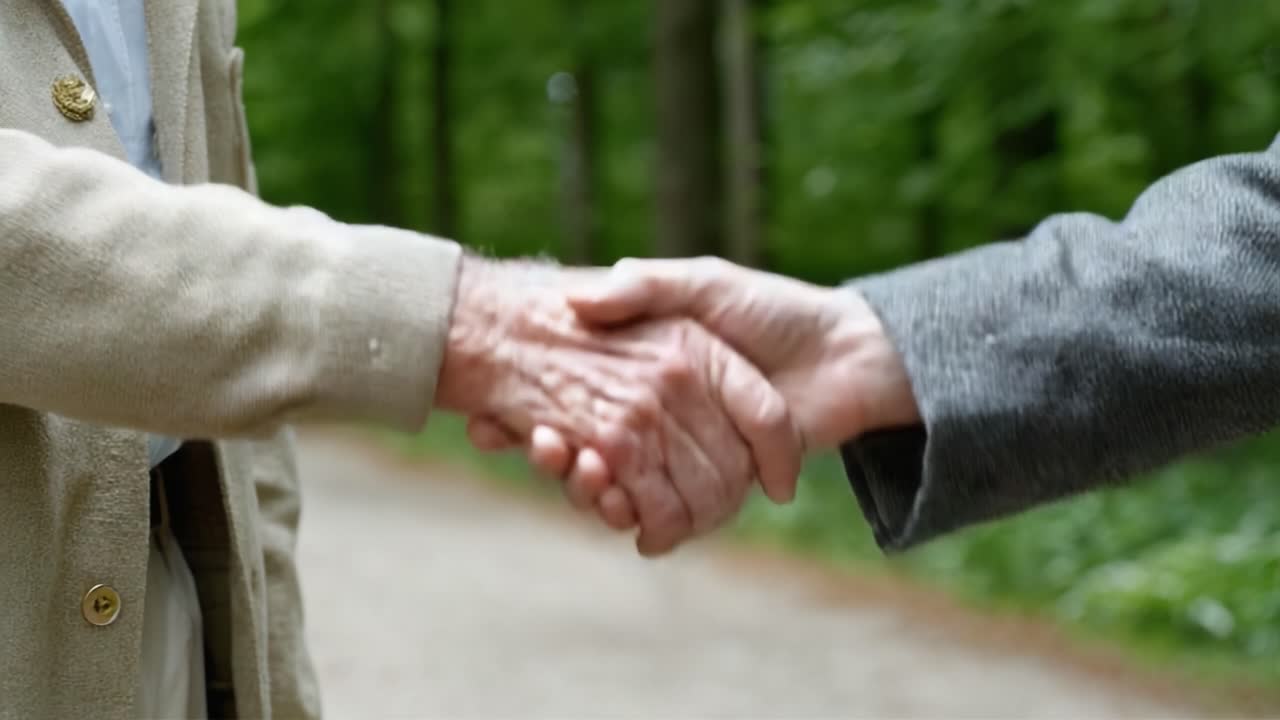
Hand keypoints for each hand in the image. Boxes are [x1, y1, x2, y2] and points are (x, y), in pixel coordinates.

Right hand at [469, 257, 917, 517]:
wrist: (849, 352)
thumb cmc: (774, 310)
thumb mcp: (700, 282)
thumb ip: (643, 286)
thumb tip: (576, 298)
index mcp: (660, 364)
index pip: (589, 395)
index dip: (549, 407)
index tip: (508, 415)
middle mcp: (669, 409)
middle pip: (601, 445)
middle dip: (560, 451)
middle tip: (526, 440)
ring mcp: (688, 447)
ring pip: (620, 480)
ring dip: (583, 481)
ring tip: (552, 457)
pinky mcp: (715, 481)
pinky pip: (659, 504)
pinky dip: (626, 509)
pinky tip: (598, 491)